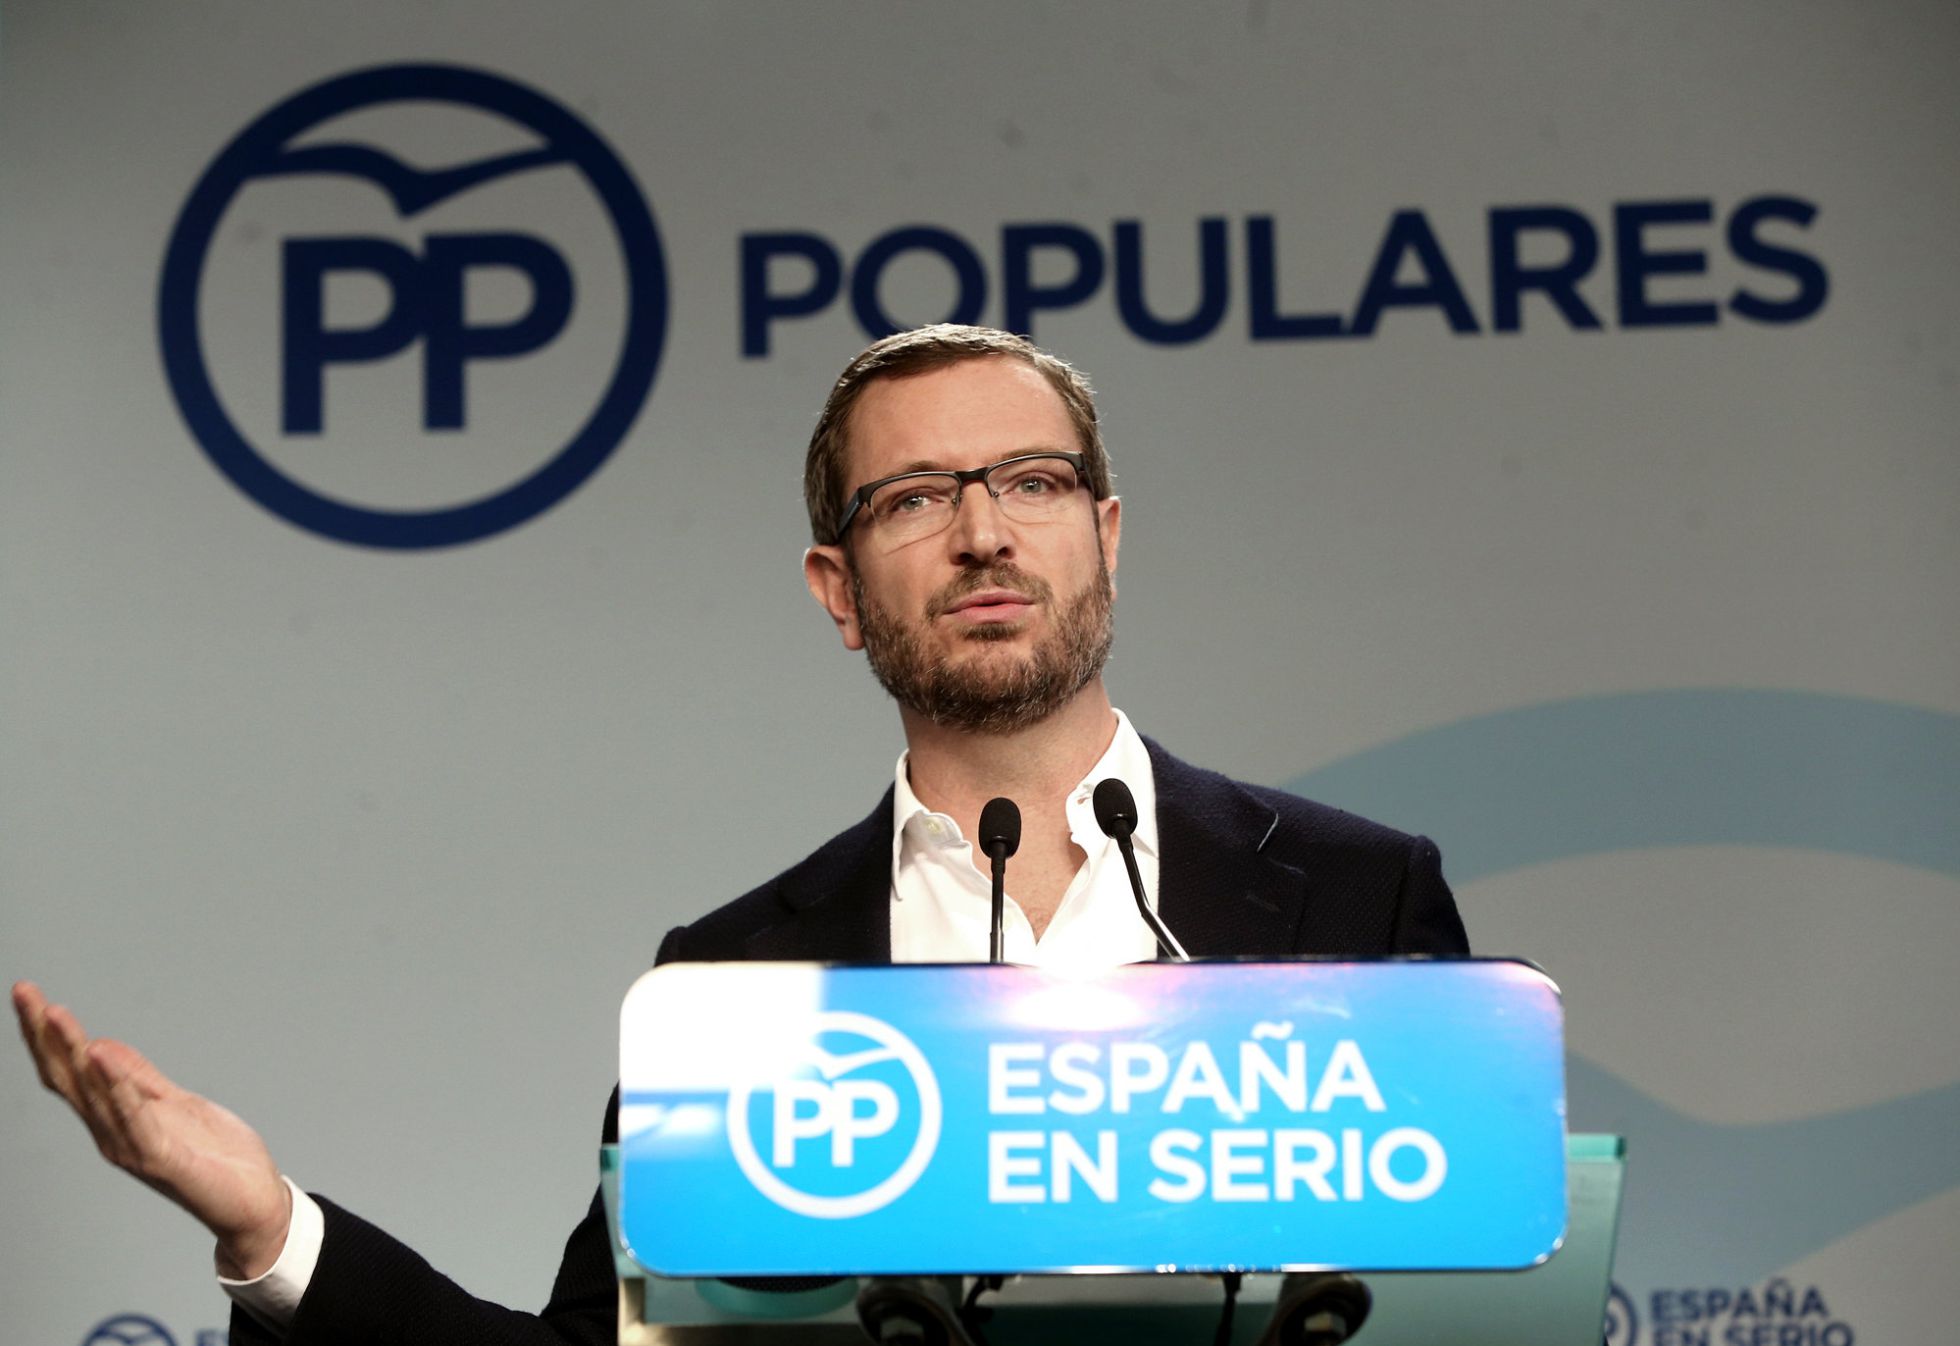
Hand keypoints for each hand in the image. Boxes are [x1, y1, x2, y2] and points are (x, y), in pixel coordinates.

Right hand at [13, 980, 293, 1278]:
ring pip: (91, 1093)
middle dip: (43, 1035)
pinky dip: (117, 1086)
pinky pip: (133, 1117)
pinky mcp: (160, 1158)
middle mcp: (112, 1133)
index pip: (71, 1070)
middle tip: (24, 993)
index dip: (48, 1035)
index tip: (30, 995)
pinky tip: (102, 1059)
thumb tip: (101, 1047)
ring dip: (72, 1051)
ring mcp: (131, 1147)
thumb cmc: (216, 1158)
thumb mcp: (177, 1103)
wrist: (252, 1202)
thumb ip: (140, 1079)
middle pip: (68, 1078)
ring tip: (54, 1014)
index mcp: (116, 1117)